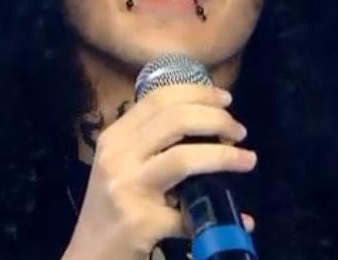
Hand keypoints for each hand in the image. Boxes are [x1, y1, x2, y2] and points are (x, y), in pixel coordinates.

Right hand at [61, 84, 256, 259]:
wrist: (90, 256)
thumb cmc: (111, 209)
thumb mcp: (122, 167)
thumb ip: (153, 143)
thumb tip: (210, 127)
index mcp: (114, 138)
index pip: (158, 98)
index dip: (197, 93)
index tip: (225, 99)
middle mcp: (117, 157)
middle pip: (175, 120)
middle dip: (217, 119)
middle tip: (240, 132)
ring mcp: (128, 188)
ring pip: (184, 157)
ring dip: (224, 156)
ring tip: (247, 159)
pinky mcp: (141, 222)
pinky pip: (190, 213)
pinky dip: (219, 213)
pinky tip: (238, 218)